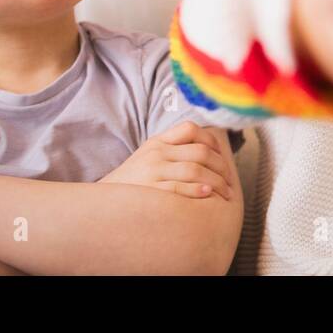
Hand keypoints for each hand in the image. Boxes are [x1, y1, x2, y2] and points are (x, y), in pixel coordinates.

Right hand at [98, 120, 235, 199]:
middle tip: (230, 181)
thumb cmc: (132, 183)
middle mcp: (156, 153)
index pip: (190, 129)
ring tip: (225, 192)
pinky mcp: (151, 191)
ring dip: (216, 181)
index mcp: (157, 142)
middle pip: (200, 152)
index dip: (212, 140)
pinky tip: (209, 194)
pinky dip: (199, 189)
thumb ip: (171, 150)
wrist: (102, 203)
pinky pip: (181, 187)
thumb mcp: (147, 157)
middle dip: (221, 166)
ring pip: (195, 169)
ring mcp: (153, 171)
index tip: (222, 156)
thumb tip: (208, 151)